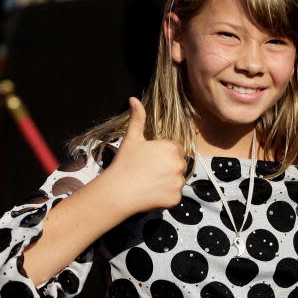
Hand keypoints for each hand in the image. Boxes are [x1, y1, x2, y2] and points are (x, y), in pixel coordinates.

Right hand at [103, 97, 186, 213]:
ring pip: (177, 181)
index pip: (176, 150)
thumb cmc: (125, 163)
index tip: (150, 160)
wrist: (118, 191)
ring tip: (149, 183)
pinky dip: (165, 196)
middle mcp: (179, 164)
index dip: (163, 155)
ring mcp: (178, 182)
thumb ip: (138, 118)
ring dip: (167, 183)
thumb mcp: (132, 138)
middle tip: (149, 172)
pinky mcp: (176, 198)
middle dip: (168, 168)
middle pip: (179, 165)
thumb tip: (134, 99)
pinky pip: (174, 196)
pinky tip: (151, 194)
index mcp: (172, 148)